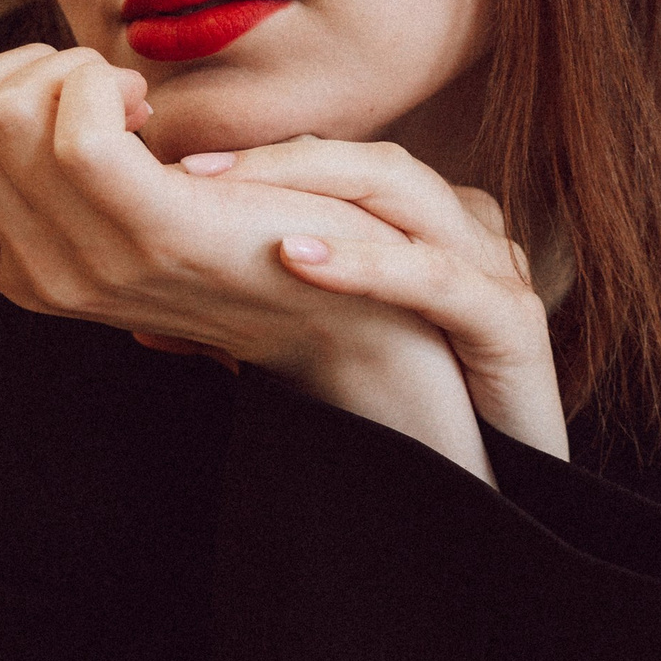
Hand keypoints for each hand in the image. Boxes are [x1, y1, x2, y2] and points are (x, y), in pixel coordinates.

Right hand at [0, 38, 500, 476]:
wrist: (351, 309)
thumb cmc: (247, 231)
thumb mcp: (121, 196)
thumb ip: (44, 155)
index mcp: (17, 268)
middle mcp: (38, 278)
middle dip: (11, 64)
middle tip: (92, 82)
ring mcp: (91, 265)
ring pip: (2, 117)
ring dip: (61, 66)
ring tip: (127, 93)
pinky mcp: (154, 233)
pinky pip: (75, 129)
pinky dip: (97, 82)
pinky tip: (146, 101)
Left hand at [183, 135, 567, 460]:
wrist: (512, 501)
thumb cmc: (421, 433)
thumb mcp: (330, 365)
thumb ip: (255, 337)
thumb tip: (148, 326)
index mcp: (426, 231)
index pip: (342, 169)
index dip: (263, 160)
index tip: (180, 169)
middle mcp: (465, 233)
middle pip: (370, 162)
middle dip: (276, 158)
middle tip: (188, 170)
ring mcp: (493, 272)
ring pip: (404, 192)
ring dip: (308, 186)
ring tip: (223, 196)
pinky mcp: (512, 326)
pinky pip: (434, 277)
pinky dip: (364, 262)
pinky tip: (295, 258)